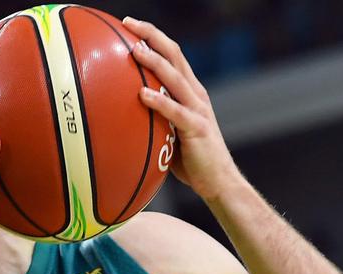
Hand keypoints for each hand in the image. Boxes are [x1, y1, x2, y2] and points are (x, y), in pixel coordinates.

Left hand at [123, 17, 240, 200]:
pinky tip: (142, 94)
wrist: (218, 181)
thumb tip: (123, 115)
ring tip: (135, 50)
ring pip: (175, 78)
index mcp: (190, 91)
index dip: (153, 36)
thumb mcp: (169, 132)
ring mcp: (198, 109)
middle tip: (127, 24)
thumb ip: (154, 118)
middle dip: (151, 36)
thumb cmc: (190, 160)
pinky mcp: (197, 128)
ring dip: (154, 62)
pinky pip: (176, 112)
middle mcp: (196, 94)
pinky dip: (159, 101)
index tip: (129, 25)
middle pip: (174, 55)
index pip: (172, 54)